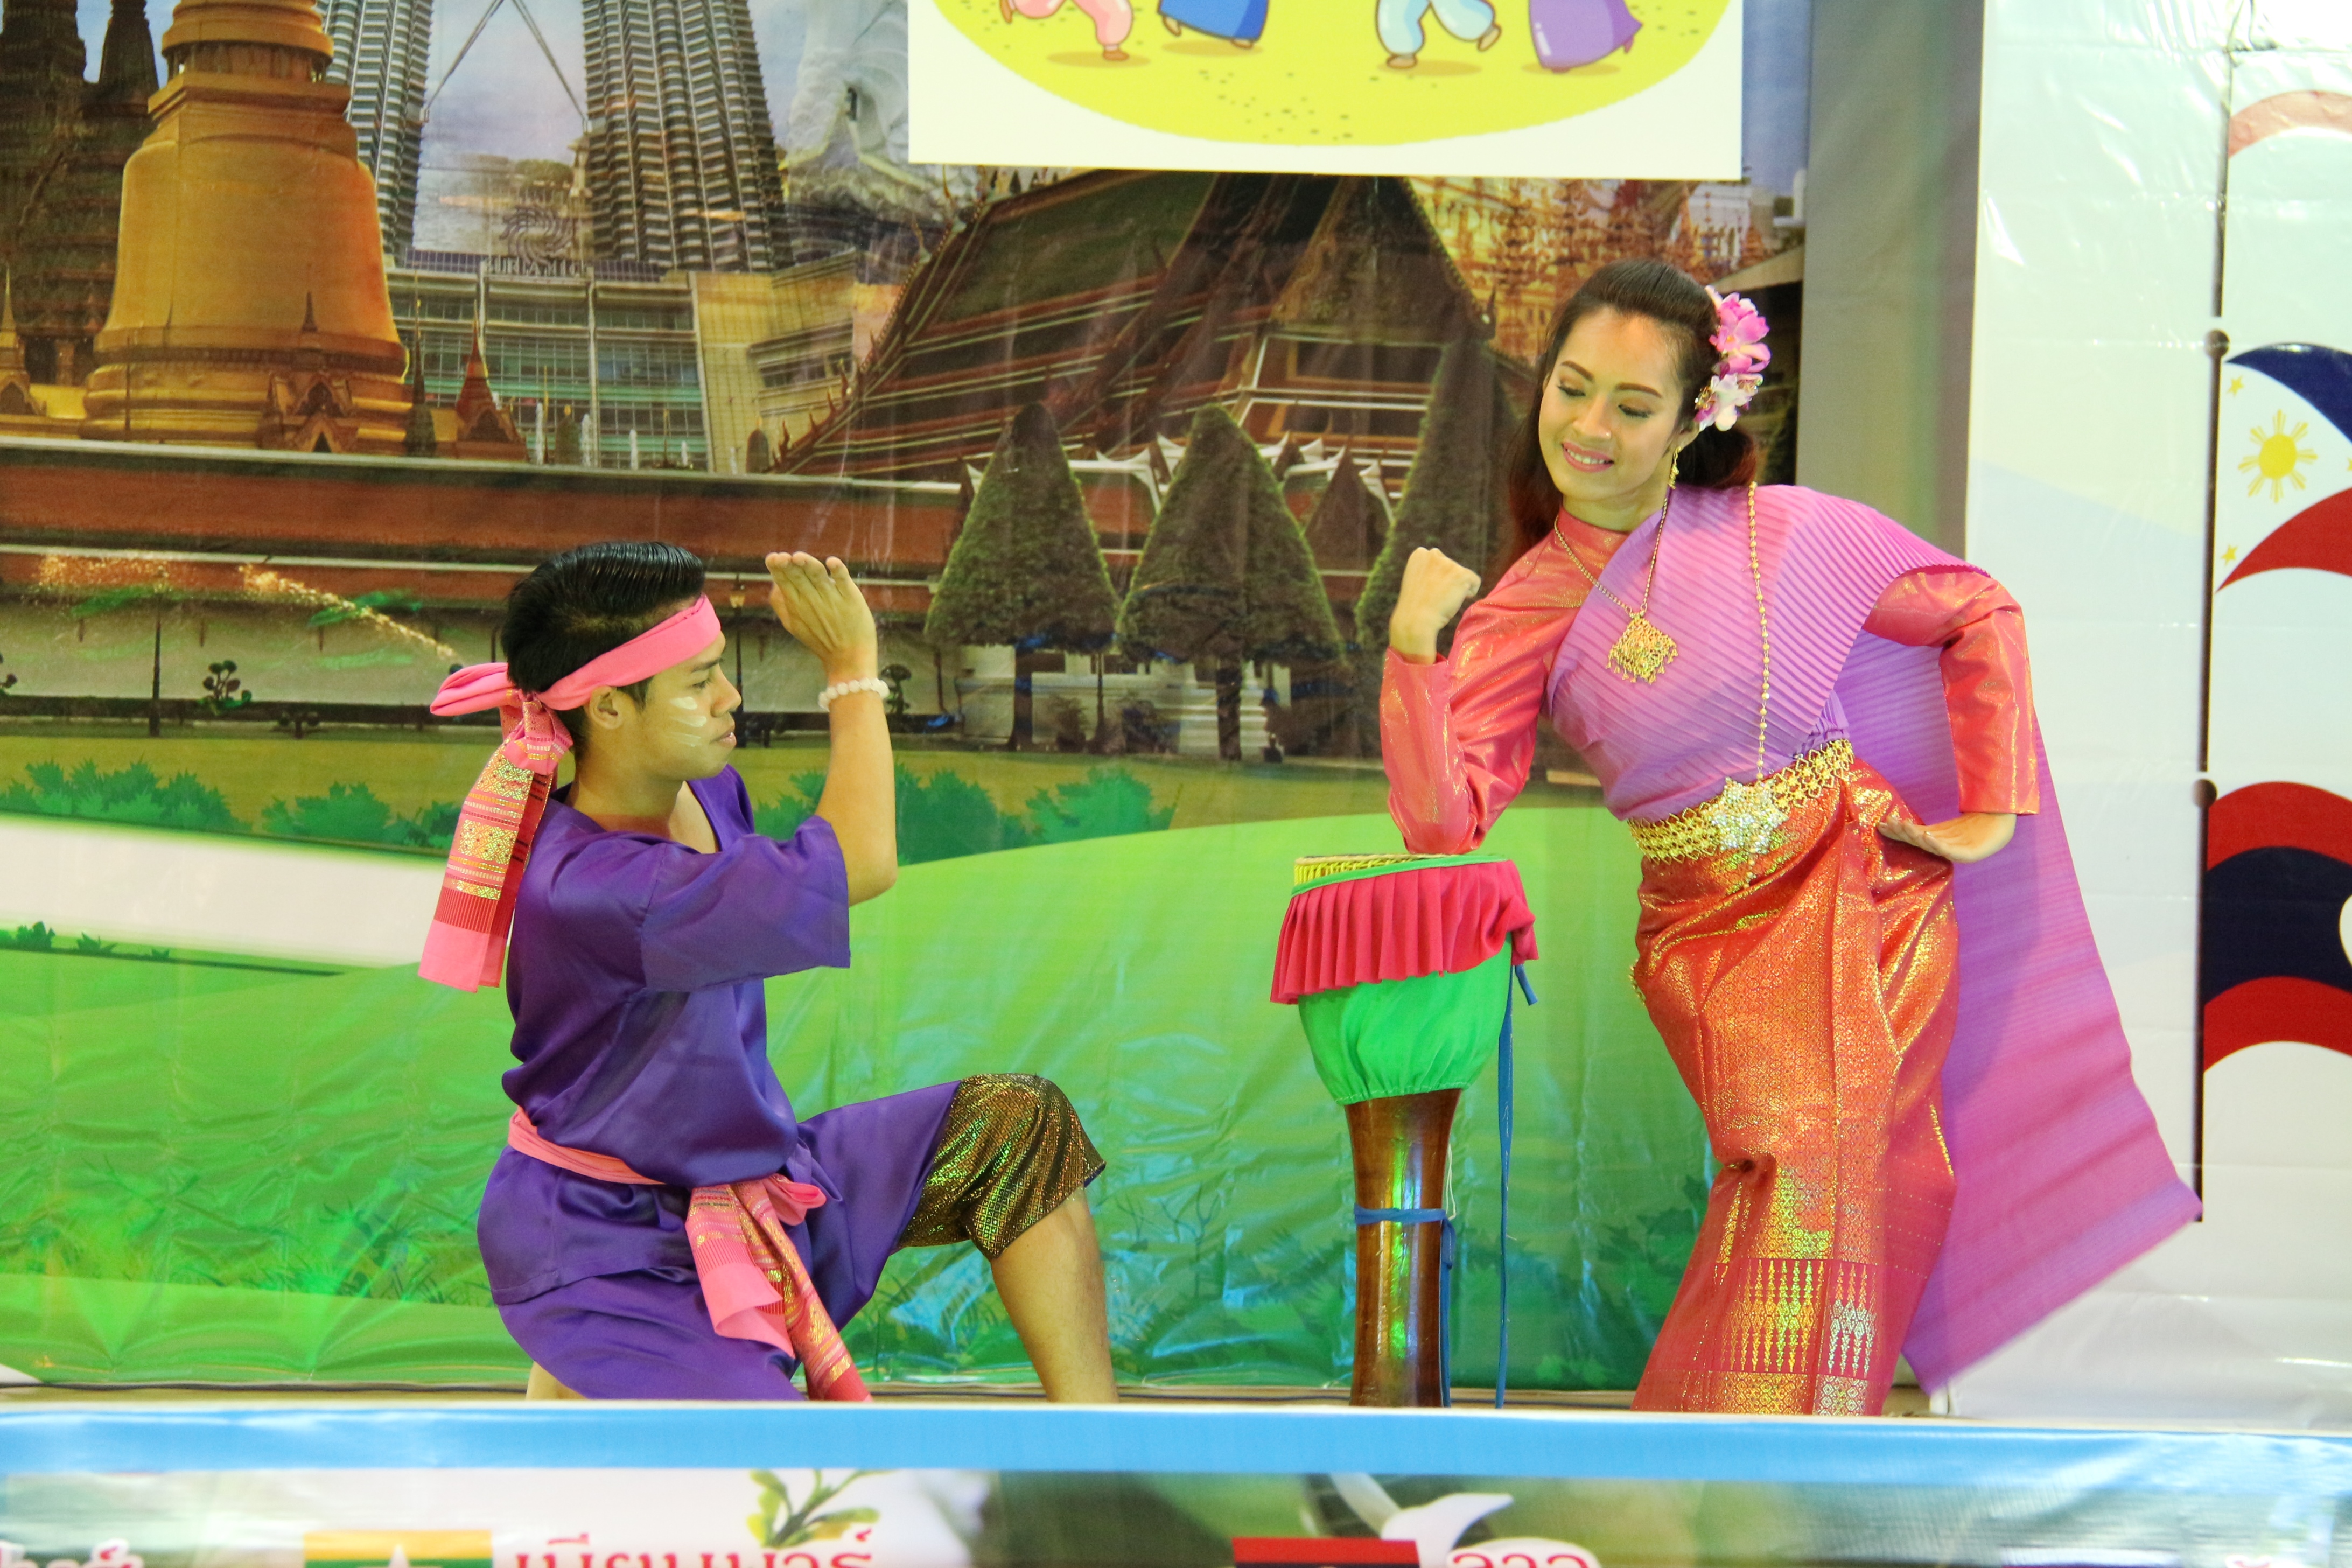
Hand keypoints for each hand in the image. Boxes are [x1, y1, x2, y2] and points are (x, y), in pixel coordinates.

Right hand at [767, 551, 877, 683]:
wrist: (848, 658)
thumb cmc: (821, 639)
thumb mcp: (793, 625)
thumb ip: (781, 604)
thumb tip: (772, 582)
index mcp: (796, 604)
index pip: (783, 580)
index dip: (777, 567)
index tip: (774, 558)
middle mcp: (811, 599)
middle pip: (798, 575)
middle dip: (789, 564)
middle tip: (784, 557)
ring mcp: (831, 597)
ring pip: (817, 575)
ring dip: (808, 564)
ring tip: (799, 558)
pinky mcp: (850, 598)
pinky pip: (843, 581)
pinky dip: (838, 570)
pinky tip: (832, 562)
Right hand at [1388, 547, 1482, 662]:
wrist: (1416, 620)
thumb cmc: (1416, 606)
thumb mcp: (1418, 581)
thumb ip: (1431, 570)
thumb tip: (1451, 573)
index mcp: (1420, 554)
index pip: (1439, 562)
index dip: (1436, 579)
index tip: (1427, 590)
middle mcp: (1433, 554)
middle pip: (1452, 567)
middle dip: (1448, 581)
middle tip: (1434, 596)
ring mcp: (1448, 563)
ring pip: (1462, 576)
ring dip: (1456, 589)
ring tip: (1441, 599)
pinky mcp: (1461, 574)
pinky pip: (1475, 581)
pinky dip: (1469, 593)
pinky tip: (1453, 600)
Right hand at [1878, 811, 2015, 862]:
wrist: (2004, 820)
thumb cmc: (1980, 823)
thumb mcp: (1950, 825)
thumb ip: (1929, 829)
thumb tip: (1905, 822)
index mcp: (1940, 842)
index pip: (1914, 837)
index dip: (1899, 832)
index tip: (1882, 825)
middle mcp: (1947, 848)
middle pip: (1921, 841)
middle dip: (1903, 833)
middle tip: (1888, 824)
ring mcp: (1959, 851)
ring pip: (1933, 845)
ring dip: (1916, 837)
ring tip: (1902, 826)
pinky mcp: (1972, 854)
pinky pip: (1952, 850)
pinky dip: (1939, 845)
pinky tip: (1927, 836)